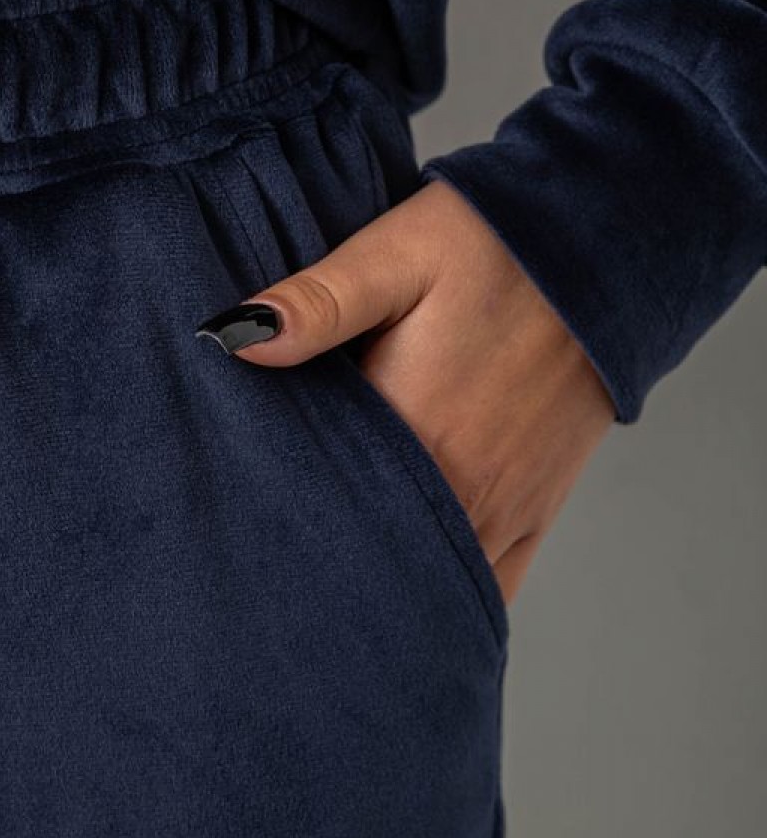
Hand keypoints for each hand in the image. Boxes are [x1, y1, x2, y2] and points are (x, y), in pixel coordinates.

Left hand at [204, 177, 615, 609]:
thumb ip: (318, 303)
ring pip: (428, 582)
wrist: (604, 249)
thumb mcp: (395, 253)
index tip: (234, 524)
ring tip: (322, 578)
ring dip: (379, 582)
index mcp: (416, 428)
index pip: (323, 506)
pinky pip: (489, 584)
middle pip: (373, 557)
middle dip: (318, 564)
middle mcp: (463, 486)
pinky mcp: (538, 508)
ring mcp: (506, 506)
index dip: (275, 521)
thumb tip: (232, 336)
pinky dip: (444, 594)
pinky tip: (403, 591)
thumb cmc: (494, 244)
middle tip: (264, 560)